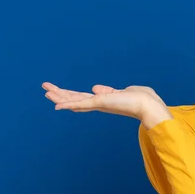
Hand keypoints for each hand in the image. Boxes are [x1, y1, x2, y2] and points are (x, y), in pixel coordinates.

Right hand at [41, 82, 169, 122]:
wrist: (149, 105)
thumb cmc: (142, 98)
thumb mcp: (122, 92)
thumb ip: (108, 91)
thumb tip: (94, 88)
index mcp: (105, 101)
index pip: (84, 98)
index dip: (71, 96)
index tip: (59, 93)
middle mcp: (99, 104)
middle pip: (75, 99)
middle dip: (60, 94)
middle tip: (45, 90)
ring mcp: (99, 104)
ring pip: (74, 101)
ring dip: (59, 96)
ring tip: (45, 92)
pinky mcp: (100, 103)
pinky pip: (81, 104)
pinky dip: (68, 104)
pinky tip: (56, 104)